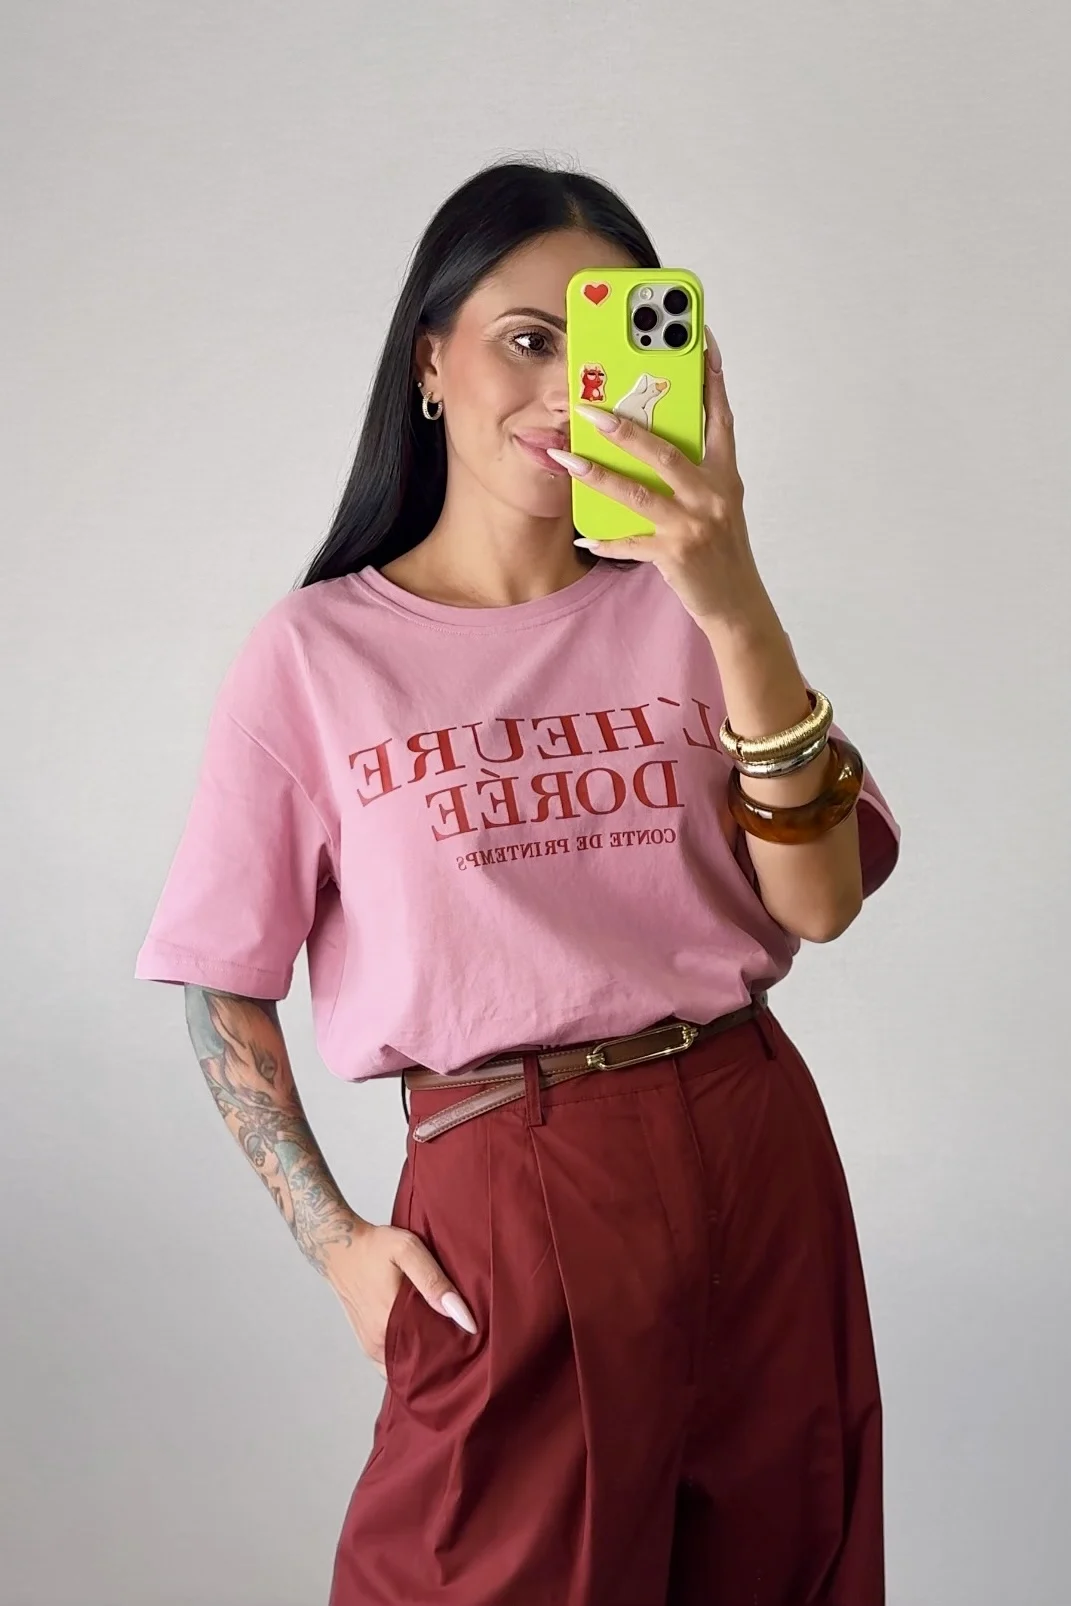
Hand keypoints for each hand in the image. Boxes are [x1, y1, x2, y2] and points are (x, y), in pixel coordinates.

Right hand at [327, 1223, 476, 1380]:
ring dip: (425, 1360)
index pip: (431, 1360)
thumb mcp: (408, 1251)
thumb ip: (434, 1282)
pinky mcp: (366, 1343)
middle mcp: (377, 1343)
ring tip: (449, 1342)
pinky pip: (392, 1362)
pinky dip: (409, 1357)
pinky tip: (425, 1341)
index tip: (473, 1348)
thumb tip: (463, 1317)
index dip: (454, 1357)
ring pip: (406, 1366)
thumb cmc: (374, 1246)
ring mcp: (370, 1346)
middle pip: (419, 1367)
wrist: (338, 1246)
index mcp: (389, 1324)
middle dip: (443, 1361)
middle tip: (466, 1346)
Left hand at [547, 326, 765, 631]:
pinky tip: (584, 534)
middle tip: (590, 409)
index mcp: (725, 475)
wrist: (737, 603)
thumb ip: (693, 469)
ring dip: (597, 474)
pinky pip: (631, 543)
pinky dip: (606, 539)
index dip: (710, 377)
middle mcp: (713, 495)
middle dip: (625, 429)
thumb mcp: (718, 502)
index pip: (720, 416)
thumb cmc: (722, 548)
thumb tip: (649, 438)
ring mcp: (694, 525)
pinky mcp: (676, 555)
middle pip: (665, 452)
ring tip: (566, 457)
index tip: (698, 338)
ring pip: (638, 493)